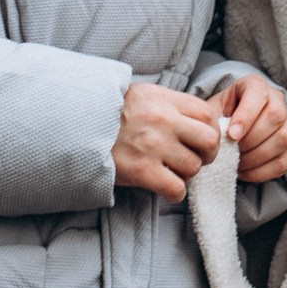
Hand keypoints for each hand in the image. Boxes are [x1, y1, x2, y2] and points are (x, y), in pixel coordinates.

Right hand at [112, 83, 220, 202]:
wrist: (77, 125)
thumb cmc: (110, 112)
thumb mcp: (143, 94)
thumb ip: (170, 104)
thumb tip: (196, 119)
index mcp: (165, 100)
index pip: (207, 114)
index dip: (209, 129)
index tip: (200, 139)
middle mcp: (164, 121)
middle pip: (209, 140)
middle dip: (206, 153)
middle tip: (194, 158)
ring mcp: (154, 146)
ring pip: (194, 166)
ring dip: (187, 173)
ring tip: (173, 171)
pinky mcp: (142, 171)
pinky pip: (176, 188)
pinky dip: (175, 193)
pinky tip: (166, 188)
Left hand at [216, 74, 286, 185]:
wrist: (230, 128)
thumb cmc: (219, 116)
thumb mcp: (212, 110)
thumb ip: (213, 120)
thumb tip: (218, 138)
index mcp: (256, 85)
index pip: (258, 94)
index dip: (246, 116)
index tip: (232, 135)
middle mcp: (277, 100)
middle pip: (275, 117)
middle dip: (251, 139)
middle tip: (232, 151)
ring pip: (284, 139)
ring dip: (257, 156)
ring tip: (237, 162)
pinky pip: (284, 161)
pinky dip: (262, 171)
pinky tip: (244, 171)